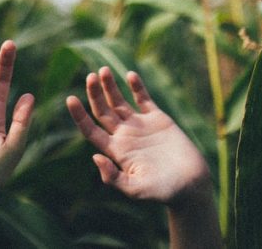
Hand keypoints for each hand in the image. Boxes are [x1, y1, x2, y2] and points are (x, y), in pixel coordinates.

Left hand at [66, 67, 210, 208]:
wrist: (191, 185)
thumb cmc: (163, 192)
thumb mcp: (136, 190)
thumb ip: (114, 177)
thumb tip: (95, 157)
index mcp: (116, 151)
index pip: (91, 130)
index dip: (79, 115)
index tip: (70, 99)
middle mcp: (124, 136)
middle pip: (102, 111)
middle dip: (94, 94)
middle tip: (90, 76)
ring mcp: (140, 126)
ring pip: (119, 102)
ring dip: (110, 86)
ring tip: (102, 70)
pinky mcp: (158, 119)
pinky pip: (143, 99)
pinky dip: (137, 86)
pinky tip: (129, 74)